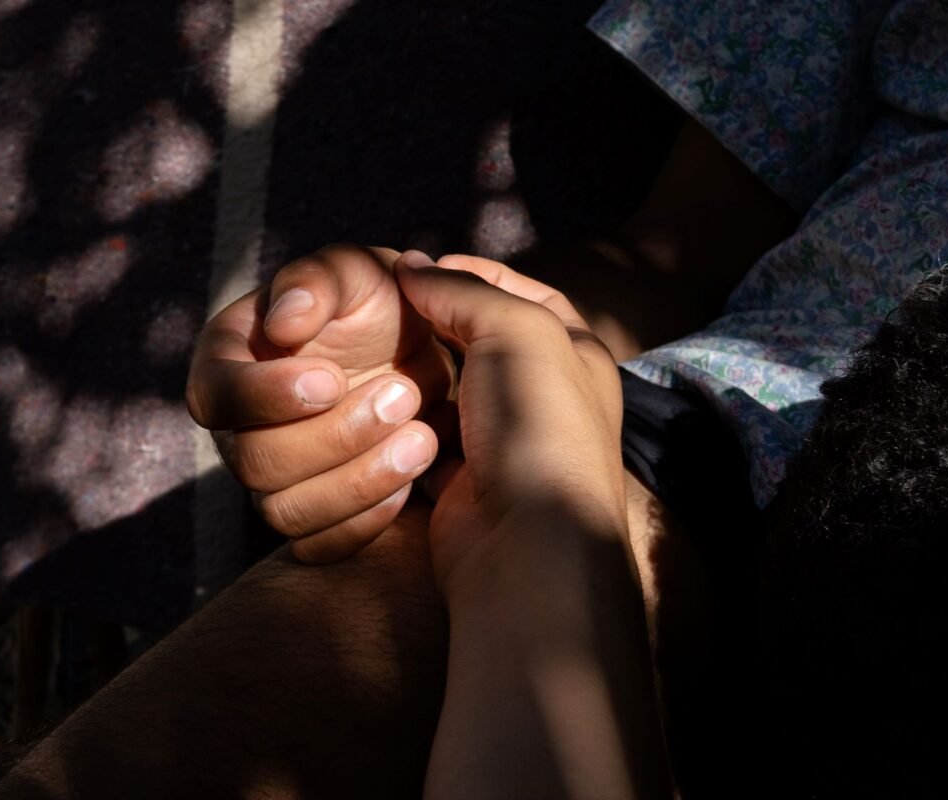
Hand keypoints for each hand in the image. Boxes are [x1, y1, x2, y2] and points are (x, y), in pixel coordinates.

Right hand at [186, 244, 453, 562]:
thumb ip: (319, 281)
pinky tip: (413, 485)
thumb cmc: (384, 304)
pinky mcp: (314, 519)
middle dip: (334, 435)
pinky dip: (366, 522)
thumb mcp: (360, 271)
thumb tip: (282, 323)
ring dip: (359, 480)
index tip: (331, 378)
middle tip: (403, 395)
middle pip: (254, 462)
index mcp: (231, 360)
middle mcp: (240, 427)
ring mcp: (274, 481)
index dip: (266, 395)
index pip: (214, 396)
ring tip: (423, 439)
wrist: (429, 361)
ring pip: (285, 512)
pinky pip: (319, 547)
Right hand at [394, 253, 628, 601]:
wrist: (528, 543)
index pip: (526, 295)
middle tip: (386, 308)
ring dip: (414, 376)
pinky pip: (426, 442)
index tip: (420, 266)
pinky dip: (403, 426)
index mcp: (575, 353)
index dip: (475, 274)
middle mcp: (544, 397)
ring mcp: (503, 444)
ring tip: (371, 352)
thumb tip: (412, 263)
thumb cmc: (537, 425)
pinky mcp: (464, 485)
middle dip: (437, 324)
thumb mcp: (515, 330)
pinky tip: (375, 406)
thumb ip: (463, 291)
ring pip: (449, 395)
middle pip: (481, 343)